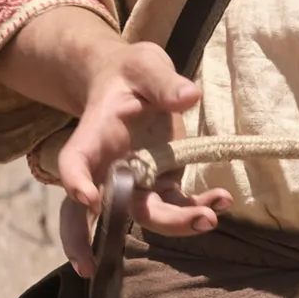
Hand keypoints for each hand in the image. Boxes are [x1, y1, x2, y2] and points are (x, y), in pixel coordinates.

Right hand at [47, 37, 226, 267]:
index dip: (76, 183)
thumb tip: (189, 96)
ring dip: (174, 225)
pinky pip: (174, 206)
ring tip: (209, 219)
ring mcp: (134, 182)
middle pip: (107, 207)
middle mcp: (108, 168)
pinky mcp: (160, 184)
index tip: (89, 200)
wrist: (134, 83)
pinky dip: (196, 210)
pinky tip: (223, 199)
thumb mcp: (146, 66)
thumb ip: (163, 82)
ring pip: (145, 215)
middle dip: (123, 230)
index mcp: (94, 137)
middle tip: (147, 231)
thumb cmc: (132, 73)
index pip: (75, 163)